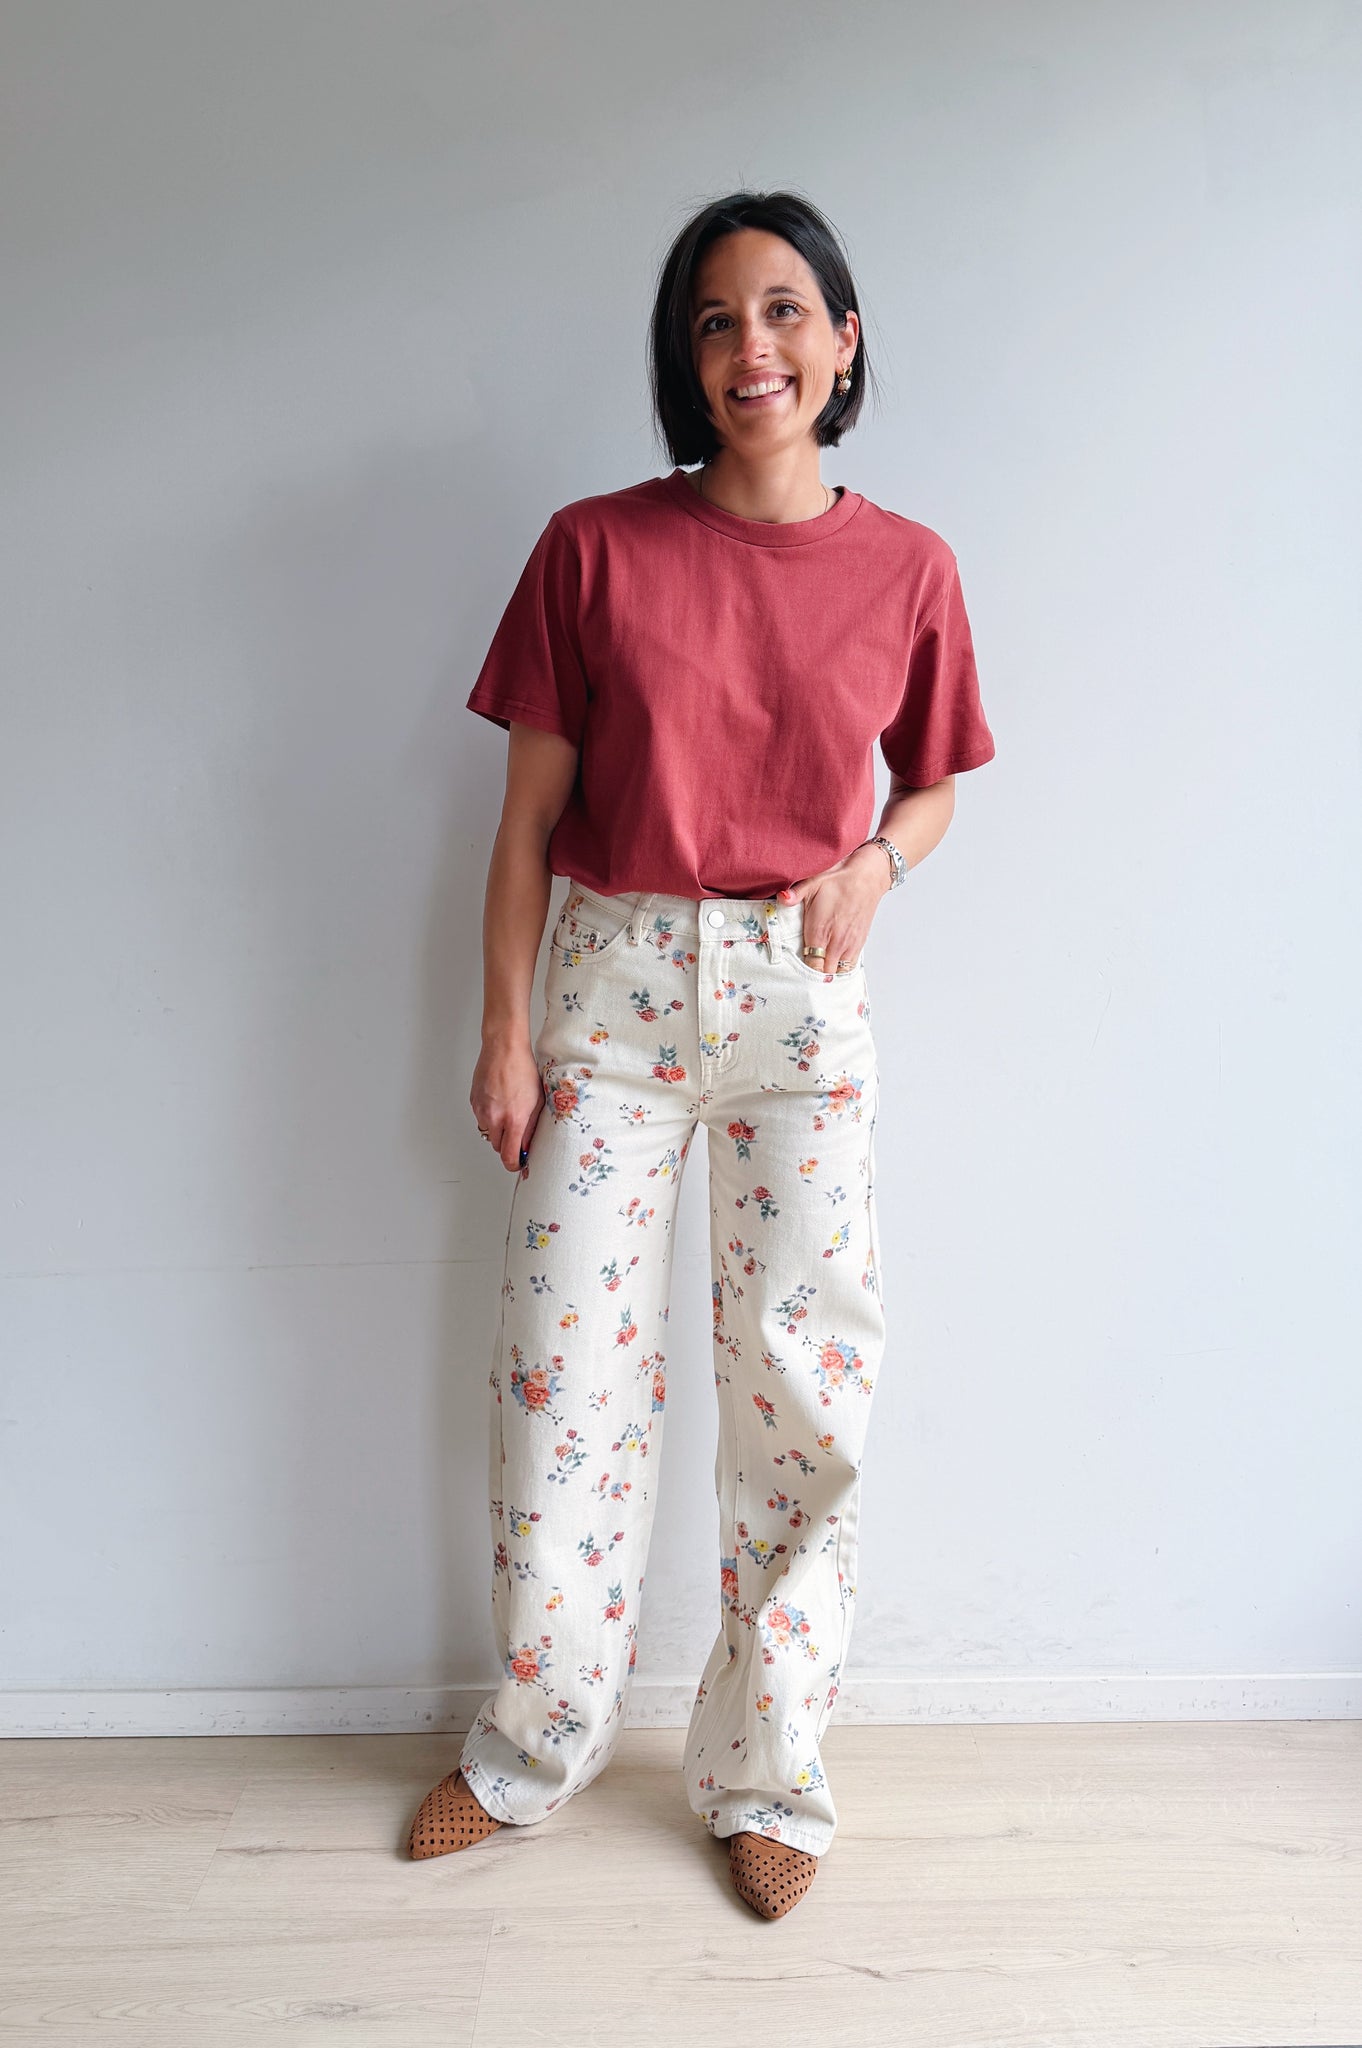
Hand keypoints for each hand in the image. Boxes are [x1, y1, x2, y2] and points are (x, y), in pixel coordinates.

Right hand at [472, 1037, 544, 1171]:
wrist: (504, 1049)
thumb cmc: (522, 1069)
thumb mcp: (537, 1101)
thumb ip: (531, 1128)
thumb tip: (526, 1146)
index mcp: (513, 1120)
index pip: (509, 1156)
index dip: (513, 1164)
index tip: (518, 1164)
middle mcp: (494, 1118)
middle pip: (498, 1147)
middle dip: (508, 1144)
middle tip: (517, 1132)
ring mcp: (482, 1110)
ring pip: (489, 1132)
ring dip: (498, 1129)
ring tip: (508, 1110)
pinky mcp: (474, 1103)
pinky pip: (482, 1118)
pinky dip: (490, 1116)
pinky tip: (499, 1101)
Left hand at [779, 843, 889, 971]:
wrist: (867, 877)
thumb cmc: (839, 880)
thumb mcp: (813, 882)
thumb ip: (795, 894)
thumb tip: (781, 898)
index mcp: (821, 931)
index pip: (812, 966)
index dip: (802, 974)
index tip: (793, 974)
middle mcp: (837, 942)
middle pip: (824, 975)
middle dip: (812, 979)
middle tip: (801, 978)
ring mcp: (850, 945)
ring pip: (837, 974)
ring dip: (826, 975)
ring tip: (816, 974)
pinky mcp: (859, 944)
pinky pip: (848, 968)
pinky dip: (839, 970)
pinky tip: (830, 967)